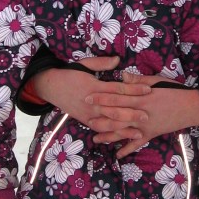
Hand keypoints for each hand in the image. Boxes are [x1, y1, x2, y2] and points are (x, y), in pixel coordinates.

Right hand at [29, 58, 150, 138]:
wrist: (50, 86)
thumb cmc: (70, 73)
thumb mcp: (84, 64)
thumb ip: (101, 63)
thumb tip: (118, 60)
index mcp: (95, 87)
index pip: (118, 89)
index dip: (134, 89)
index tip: (148, 89)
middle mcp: (92, 102)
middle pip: (116, 109)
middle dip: (132, 113)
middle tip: (147, 116)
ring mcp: (88, 114)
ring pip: (109, 122)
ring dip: (124, 128)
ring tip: (139, 131)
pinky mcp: (85, 121)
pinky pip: (100, 129)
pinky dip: (111, 134)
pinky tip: (122, 138)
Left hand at [88, 72, 198, 158]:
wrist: (191, 106)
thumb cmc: (174, 90)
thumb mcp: (157, 81)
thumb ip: (138, 80)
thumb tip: (122, 76)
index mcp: (140, 97)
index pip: (116, 97)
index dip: (101, 97)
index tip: (88, 96)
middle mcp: (140, 112)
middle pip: (116, 115)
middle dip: (100, 117)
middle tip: (86, 119)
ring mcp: (145, 125)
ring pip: (123, 131)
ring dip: (109, 135)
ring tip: (95, 139)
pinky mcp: (151, 134)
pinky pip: (137, 144)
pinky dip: (128, 150)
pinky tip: (117, 155)